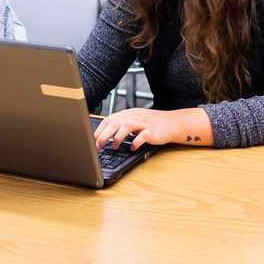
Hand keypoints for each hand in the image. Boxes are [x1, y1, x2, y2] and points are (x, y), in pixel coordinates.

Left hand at [94, 107, 212, 149]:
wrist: (172, 123)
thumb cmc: (151, 124)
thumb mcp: (134, 122)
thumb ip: (120, 127)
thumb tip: (103, 137)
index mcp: (127, 114)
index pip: (109, 120)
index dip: (99, 130)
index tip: (91, 140)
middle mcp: (133, 116)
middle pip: (115, 123)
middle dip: (104, 135)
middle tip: (97, 146)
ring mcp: (143, 123)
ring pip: (126, 126)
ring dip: (117, 137)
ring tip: (113, 146)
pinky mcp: (152, 131)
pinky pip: (142, 136)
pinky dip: (136, 143)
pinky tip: (132, 148)